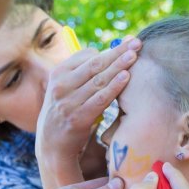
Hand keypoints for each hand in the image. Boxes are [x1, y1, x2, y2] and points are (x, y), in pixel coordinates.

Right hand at [35, 37, 141, 188]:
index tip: (126, 43)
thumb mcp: (65, 89)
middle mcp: (61, 86)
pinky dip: (114, 87)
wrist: (52, 145)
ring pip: (99, 80)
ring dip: (118, 65)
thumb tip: (109, 54)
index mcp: (58, 74)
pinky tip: (126, 77)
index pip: (87, 56)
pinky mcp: (78, 118)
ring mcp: (68, 102)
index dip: (109, 49)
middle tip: (136, 42)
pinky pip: (100, 99)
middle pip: (95, 64)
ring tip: (134, 56)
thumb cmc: (65, 112)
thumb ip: (81, 73)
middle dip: (117, 52)